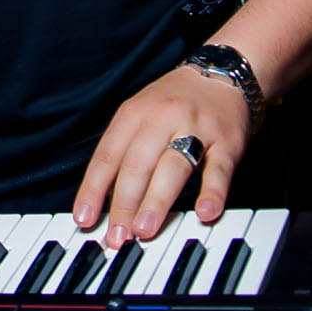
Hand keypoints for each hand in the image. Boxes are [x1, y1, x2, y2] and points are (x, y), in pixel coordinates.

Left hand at [72, 65, 249, 248]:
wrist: (222, 74)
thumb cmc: (175, 102)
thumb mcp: (141, 114)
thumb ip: (124, 152)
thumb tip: (104, 201)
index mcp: (134, 114)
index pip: (107, 156)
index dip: (93, 190)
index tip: (84, 219)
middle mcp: (162, 118)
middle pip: (137, 164)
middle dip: (124, 204)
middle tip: (117, 236)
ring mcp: (196, 128)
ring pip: (172, 167)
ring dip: (156, 201)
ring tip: (144, 230)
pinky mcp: (226, 141)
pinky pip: (218, 169)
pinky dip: (211, 193)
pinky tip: (204, 213)